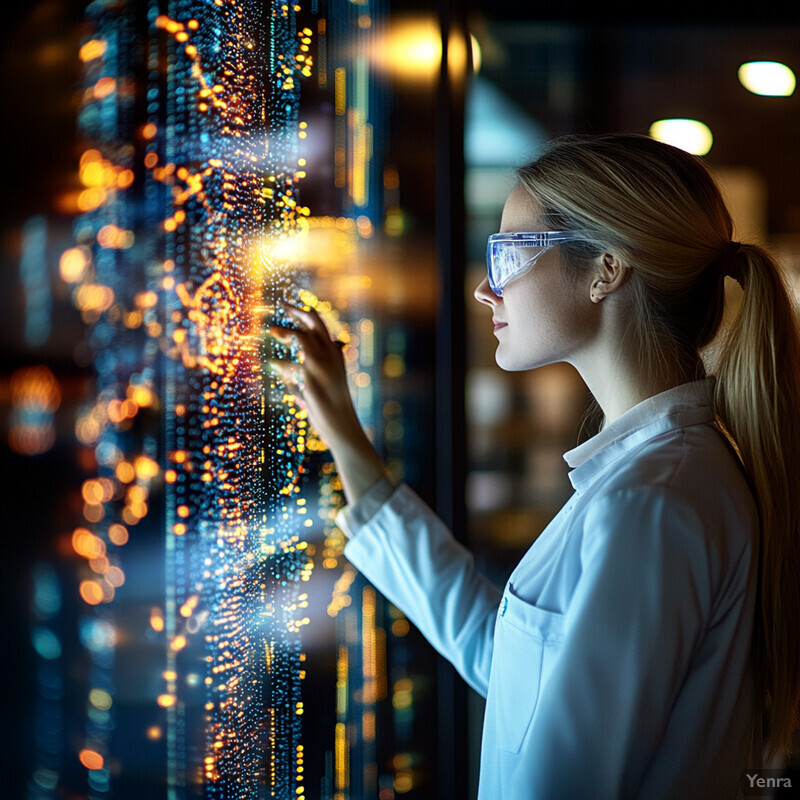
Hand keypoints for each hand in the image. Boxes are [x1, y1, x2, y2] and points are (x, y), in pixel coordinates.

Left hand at [268, 301, 389, 503]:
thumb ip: (324, 364)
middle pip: (312, 321)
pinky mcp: (310, 378)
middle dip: (294, 311)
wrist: (342, 426)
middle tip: (280, 307)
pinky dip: (279, 366)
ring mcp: (321, 365)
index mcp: (335, 353)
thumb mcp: (330, 380)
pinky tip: (272, 367)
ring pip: (298, 337)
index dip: (302, 312)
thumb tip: (319, 354)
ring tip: (270, 332)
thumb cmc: (333, 406)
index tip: (288, 306)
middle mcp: (331, 354)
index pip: (319, 324)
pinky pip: (288, 365)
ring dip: (282, 332)